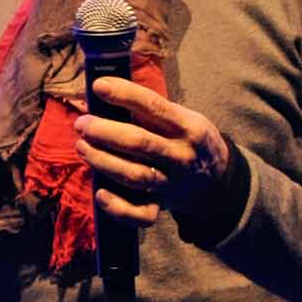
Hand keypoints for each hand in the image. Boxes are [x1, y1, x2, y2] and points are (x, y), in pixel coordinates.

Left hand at [72, 76, 231, 226]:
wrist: (219, 181)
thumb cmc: (188, 141)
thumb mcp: (184, 118)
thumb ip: (152, 111)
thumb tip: (105, 95)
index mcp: (189, 127)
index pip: (154, 107)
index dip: (125, 95)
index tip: (99, 86)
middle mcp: (182, 156)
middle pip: (139, 143)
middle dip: (104, 132)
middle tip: (82, 124)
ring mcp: (172, 184)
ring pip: (135, 175)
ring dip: (103, 161)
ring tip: (82, 147)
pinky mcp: (163, 206)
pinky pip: (141, 214)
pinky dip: (118, 208)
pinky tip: (100, 194)